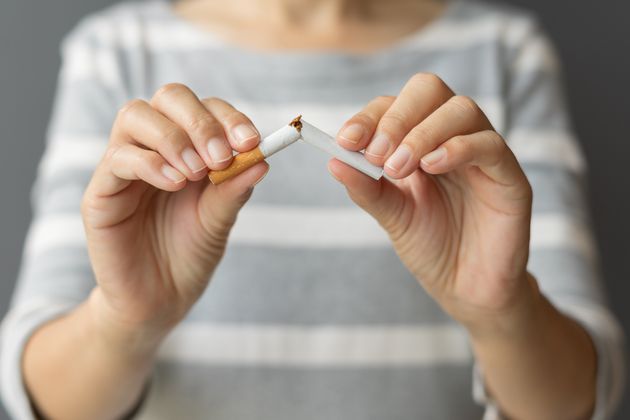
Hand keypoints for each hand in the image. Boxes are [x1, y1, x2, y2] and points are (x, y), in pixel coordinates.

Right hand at [81, 84, 267, 347]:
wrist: (159, 300)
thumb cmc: (189, 256)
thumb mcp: (220, 220)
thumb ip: (234, 189)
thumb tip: (263, 157)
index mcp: (188, 149)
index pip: (205, 109)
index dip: (229, 117)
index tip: (251, 141)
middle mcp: (155, 148)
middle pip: (169, 97)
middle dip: (200, 120)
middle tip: (222, 156)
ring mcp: (125, 166)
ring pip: (136, 115)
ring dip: (174, 138)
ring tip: (197, 173)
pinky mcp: (101, 191)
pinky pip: (119, 158)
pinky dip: (151, 163)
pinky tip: (175, 183)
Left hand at [330, 73, 533, 332]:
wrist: (466, 289)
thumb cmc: (430, 247)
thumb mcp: (391, 215)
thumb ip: (366, 188)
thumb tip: (332, 160)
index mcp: (418, 141)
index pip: (394, 106)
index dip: (369, 117)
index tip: (346, 141)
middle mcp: (450, 137)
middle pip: (429, 90)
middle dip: (396, 117)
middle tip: (376, 154)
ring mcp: (482, 153)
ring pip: (461, 109)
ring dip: (422, 133)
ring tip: (399, 168)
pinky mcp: (509, 176)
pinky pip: (489, 145)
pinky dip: (458, 148)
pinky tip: (433, 167)